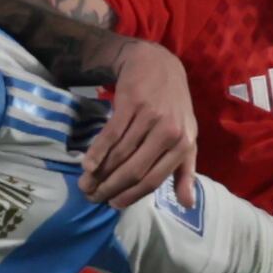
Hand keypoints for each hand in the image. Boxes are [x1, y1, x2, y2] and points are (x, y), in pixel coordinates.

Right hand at [77, 39, 197, 210]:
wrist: (159, 66)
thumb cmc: (173, 108)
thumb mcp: (186, 138)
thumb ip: (185, 171)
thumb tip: (188, 205)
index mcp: (184, 145)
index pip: (154, 179)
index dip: (131, 195)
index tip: (113, 205)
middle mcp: (170, 132)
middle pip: (135, 170)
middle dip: (110, 187)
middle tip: (93, 197)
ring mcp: (151, 117)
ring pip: (120, 154)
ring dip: (99, 173)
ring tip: (85, 184)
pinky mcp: (132, 104)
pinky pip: (111, 135)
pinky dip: (97, 152)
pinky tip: (86, 165)